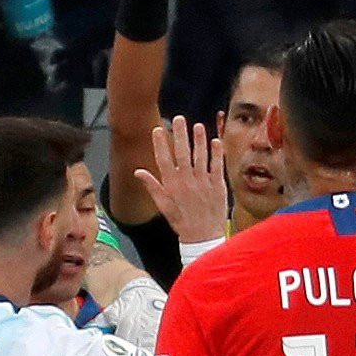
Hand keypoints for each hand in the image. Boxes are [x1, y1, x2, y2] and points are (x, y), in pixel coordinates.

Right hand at [135, 116, 228, 243]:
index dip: (161, 144)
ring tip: (197, 126)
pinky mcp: (217, 186)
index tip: (158, 129)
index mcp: (172, 186)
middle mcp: (187, 182)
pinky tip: (215, 141)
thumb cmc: (182, 221)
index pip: (164, 160)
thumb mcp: (163, 206)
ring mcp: (203, 183)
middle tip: (179, 119)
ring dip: (199, 140)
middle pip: (182, 154)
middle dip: (180, 135)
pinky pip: (217, 166)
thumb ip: (152, 186)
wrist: (203, 236)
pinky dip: (217, 154)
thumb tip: (138, 171)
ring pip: (200, 157)